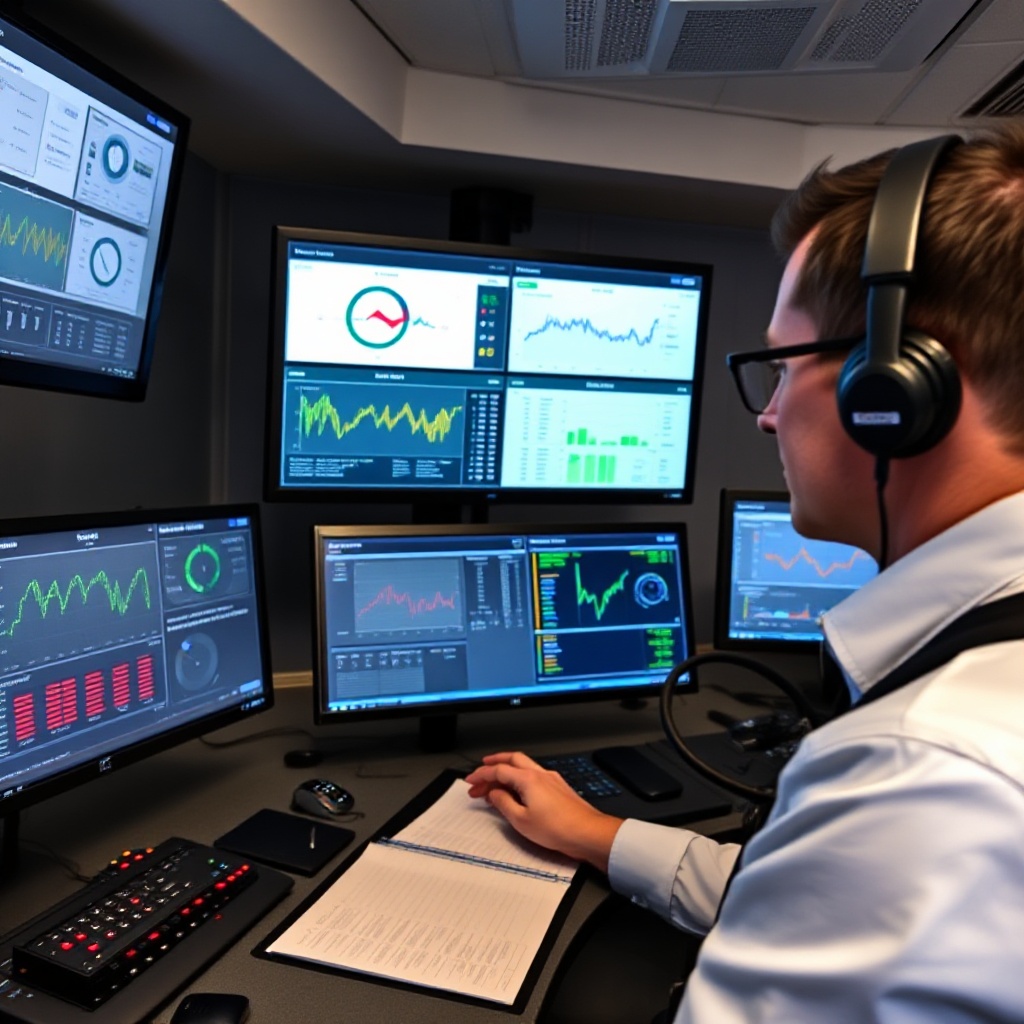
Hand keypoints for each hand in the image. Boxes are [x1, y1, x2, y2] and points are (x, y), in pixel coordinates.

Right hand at [465, 751, 622, 872]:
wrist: (587, 833)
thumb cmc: (558, 828)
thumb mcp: (521, 821)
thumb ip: (504, 803)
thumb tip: (494, 794)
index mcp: (528, 779)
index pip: (499, 770)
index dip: (482, 774)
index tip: (471, 781)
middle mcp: (540, 774)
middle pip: (512, 760)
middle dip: (494, 764)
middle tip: (481, 773)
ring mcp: (551, 780)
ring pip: (524, 766)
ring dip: (507, 771)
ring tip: (496, 784)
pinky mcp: (558, 788)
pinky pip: (534, 776)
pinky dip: (520, 778)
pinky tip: (518, 791)